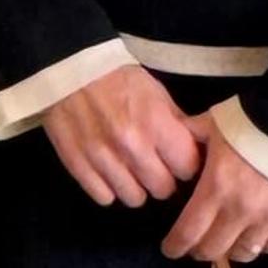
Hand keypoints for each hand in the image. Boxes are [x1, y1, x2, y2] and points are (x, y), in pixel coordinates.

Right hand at [41, 61, 204, 206]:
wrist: (69, 69)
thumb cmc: (117, 77)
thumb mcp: (155, 91)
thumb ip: (177, 122)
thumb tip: (198, 149)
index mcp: (155, 123)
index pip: (187, 168)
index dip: (186, 165)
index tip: (179, 159)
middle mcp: (131, 146)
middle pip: (163, 190)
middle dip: (163, 178)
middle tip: (154, 164)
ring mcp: (102, 159)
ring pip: (134, 199)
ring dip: (136, 186)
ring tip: (130, 168)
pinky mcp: (78, 166)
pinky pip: (104, 197)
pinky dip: (109, 188)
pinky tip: (109, 170)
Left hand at [164, 115, 267, 262]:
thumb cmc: (255, 120)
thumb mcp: (216, 121)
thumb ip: (191, 134)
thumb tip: (172, 139)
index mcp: (216, 187)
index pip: (189, 231)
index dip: (176, 245)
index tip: (170, 248)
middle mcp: (241, 211)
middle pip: (213, 250)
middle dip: (199, 250)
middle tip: (195, 244)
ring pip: (243, 253)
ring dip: (230, 250)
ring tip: (226, 241)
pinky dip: (262, 245)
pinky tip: (256, 236)